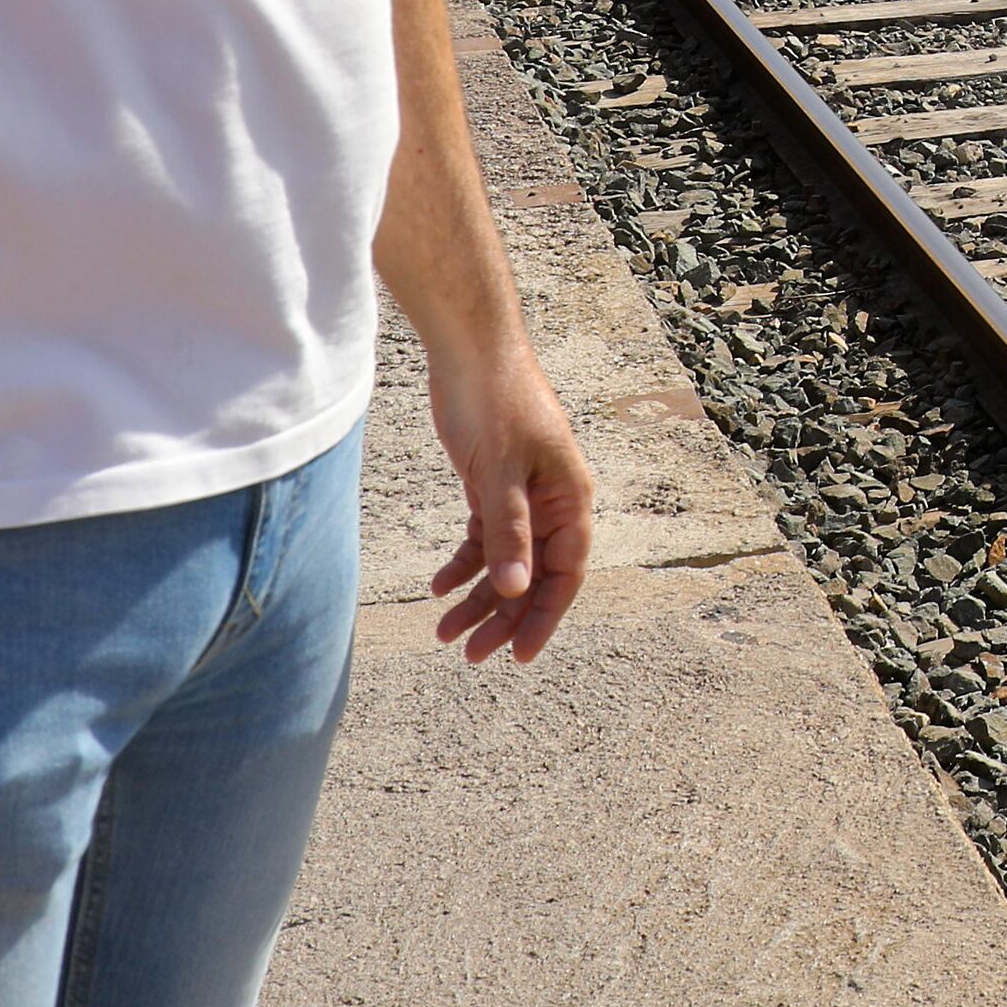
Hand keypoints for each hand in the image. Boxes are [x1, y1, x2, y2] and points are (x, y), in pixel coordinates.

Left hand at [421, 339, 593, 666]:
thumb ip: (508, 532)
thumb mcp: (500, 471)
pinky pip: (483, 539)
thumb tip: (517, 591)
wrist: (470, 350)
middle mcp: (551, 502)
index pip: (566, 572)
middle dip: (504, 617)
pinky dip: (463, 565)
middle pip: (534, 575)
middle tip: (471, 654)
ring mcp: (522, 496)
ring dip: (478, 598)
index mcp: (570, 498)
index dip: (545, 617)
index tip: (519, 656)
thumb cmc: (495, 401)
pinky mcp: (492, 486)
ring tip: (444, 631)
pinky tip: (437, 587)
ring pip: (506, 562)